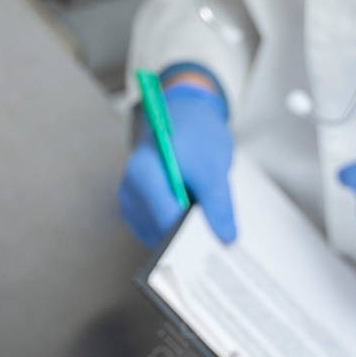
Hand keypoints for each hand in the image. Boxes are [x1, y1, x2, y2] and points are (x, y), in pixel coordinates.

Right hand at [119, 83, 235, 246]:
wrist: (187, 114)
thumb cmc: (196, 132)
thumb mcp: (213, 165)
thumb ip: (217, 204)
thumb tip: (225, 238)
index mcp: (143, 172)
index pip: (164, 218)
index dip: (189, 234)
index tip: (213, 242)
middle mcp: (130, 187)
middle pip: (158, 229)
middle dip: (187, 235)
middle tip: (212, 228)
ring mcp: (131, 198)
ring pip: (157, 233)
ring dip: (181, 232)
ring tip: (199, 210)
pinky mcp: (138, 206)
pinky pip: (155, 230)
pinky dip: (174, 229)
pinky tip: (188, 212)